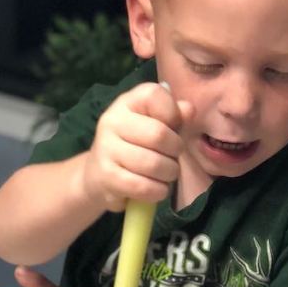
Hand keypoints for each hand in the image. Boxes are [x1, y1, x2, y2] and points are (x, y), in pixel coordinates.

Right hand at [83, 82, 193, 211]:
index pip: (154, 95)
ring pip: (153, 164)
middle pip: (158, 134)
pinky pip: (143, 186)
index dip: (173, 113)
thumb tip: (188, 110)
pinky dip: (157, 191)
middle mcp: (112, 121)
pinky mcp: (106, 177)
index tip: (173, 127)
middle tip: (173, 157)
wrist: (98, 174)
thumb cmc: (135, 145)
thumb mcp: (155, 124)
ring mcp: (106, 149)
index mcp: (127, 103)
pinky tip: (157, 189)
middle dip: (175, 151)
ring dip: (169, 174)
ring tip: (166, 174)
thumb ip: (174, 115)